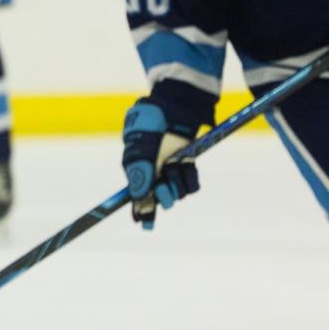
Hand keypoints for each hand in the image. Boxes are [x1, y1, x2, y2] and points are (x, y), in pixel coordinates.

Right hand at [121, 98, 200, 229]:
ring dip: (177, 181)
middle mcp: (154, 174)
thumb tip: (136, 196)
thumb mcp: (141, 146)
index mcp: (136, 170)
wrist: (176, 105)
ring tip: (175, 164)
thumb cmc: (152, 122)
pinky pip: (192, 185)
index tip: (142, 223)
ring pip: (177, 193)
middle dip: (163, 197)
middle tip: (163, 189)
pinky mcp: (188, 166)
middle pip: (159, 200)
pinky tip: (187, 165)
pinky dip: (191, 178)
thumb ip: (139, 171)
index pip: (136, 197)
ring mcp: (171, 170)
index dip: (139, 212)